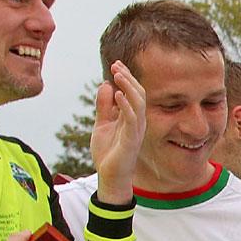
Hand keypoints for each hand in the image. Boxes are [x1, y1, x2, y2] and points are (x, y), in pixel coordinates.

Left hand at [91, 60, 147, 204]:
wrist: (109, 177)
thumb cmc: (107, 153)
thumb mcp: (101, 124)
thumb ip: (104, 106)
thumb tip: (105, 85)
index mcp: (131, 117)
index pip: (133, 92)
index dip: (126, 77)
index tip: (116, 64)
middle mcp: (137, 121)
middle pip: (139, 94)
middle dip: (128, 78)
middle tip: (116, 66)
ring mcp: (136, 130)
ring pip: (138, 103)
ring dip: (128, 87)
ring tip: (117, 75)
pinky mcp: (131, 140)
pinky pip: (132, 119)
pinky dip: (125, 104)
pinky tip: (116, 94)